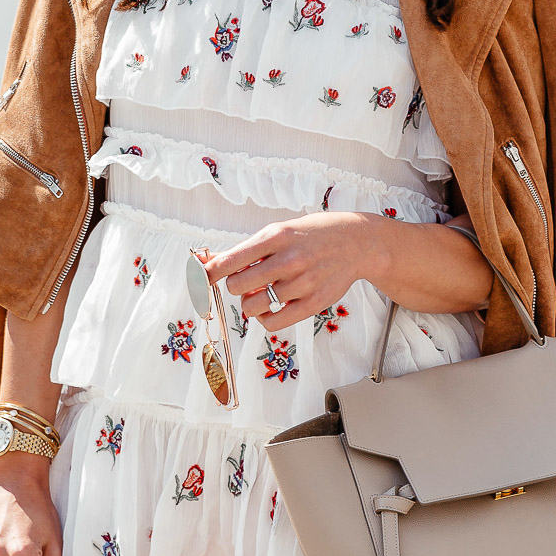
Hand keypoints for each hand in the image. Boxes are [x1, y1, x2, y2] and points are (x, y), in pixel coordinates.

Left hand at [207, 212, 379, 334]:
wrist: (356, 242)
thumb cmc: (310, 236)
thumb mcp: (278, 232)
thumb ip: (244, 250)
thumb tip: (205, 261)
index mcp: (276, 236)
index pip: (229, 261)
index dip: (207, 273)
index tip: (200, 279)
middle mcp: (289, 259)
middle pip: (237, 286)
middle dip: (236, 286)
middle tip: (248, 281)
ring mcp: (303, 283)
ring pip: (252, 307)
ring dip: (250, 303)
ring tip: (262, 292)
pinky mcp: (314, 303)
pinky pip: (272, 322)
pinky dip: (264, 318)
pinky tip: (272, 306)